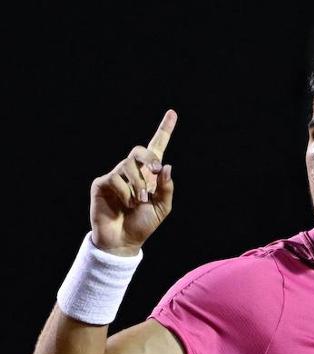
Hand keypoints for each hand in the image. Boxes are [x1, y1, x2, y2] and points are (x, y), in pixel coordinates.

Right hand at [90, 109, 176, 254]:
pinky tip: (125, 204)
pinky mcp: (102, 183)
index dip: (164, 130)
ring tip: (138, 202)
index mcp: (150, 175)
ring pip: (128, 166)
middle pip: (139, 150)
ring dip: (138, 185)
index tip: (172, 113)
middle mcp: (132, 171)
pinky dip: (125, 192)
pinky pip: (116, 179)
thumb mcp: (162, 208)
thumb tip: (166, 166)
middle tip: (156, 172)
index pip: (157, 148)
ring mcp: (116, 176)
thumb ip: (166, 188)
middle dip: (149, 159)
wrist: (124, 240)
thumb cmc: (143, 223)